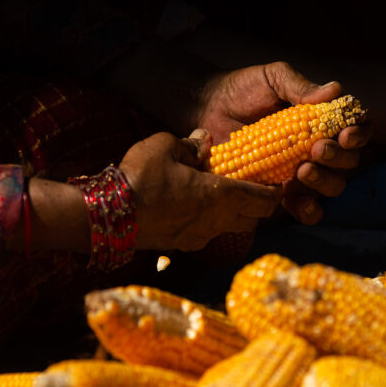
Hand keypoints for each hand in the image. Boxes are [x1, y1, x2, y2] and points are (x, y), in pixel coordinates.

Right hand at [119, 130, 280, 250]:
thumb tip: (204, 141)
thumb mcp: (164, 146)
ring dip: (235, 213)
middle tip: (253, 187)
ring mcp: (201, 237)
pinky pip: (209, 233)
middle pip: (255, 218)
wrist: (107, 216)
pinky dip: (212, 221)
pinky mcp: (185, 245)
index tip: (278, 183)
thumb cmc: (139, 178)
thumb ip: (190, 144)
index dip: (276, 193)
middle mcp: (218, 221)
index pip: (266, 201)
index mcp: (221, 196)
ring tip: (223, 195)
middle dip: (259, 204)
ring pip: (232, 227)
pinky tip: (196, 207)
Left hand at [198, 61, 371, 223]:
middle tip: (317, 150)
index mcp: (322, 120)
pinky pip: (306, 209)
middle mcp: (318, 147)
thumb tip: (333, 90)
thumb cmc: (242, 90)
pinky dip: (308, 210)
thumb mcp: (271, 78)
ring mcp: (301, 172)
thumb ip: (299, 85)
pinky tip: (298, 202)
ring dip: (325, 182)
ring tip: (302, 170)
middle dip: (338, 158)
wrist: (207, 110)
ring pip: (332, 186)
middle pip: (349, 162)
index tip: (345, 134)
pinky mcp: (282, 192)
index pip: (356, 129)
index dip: (359, 134)